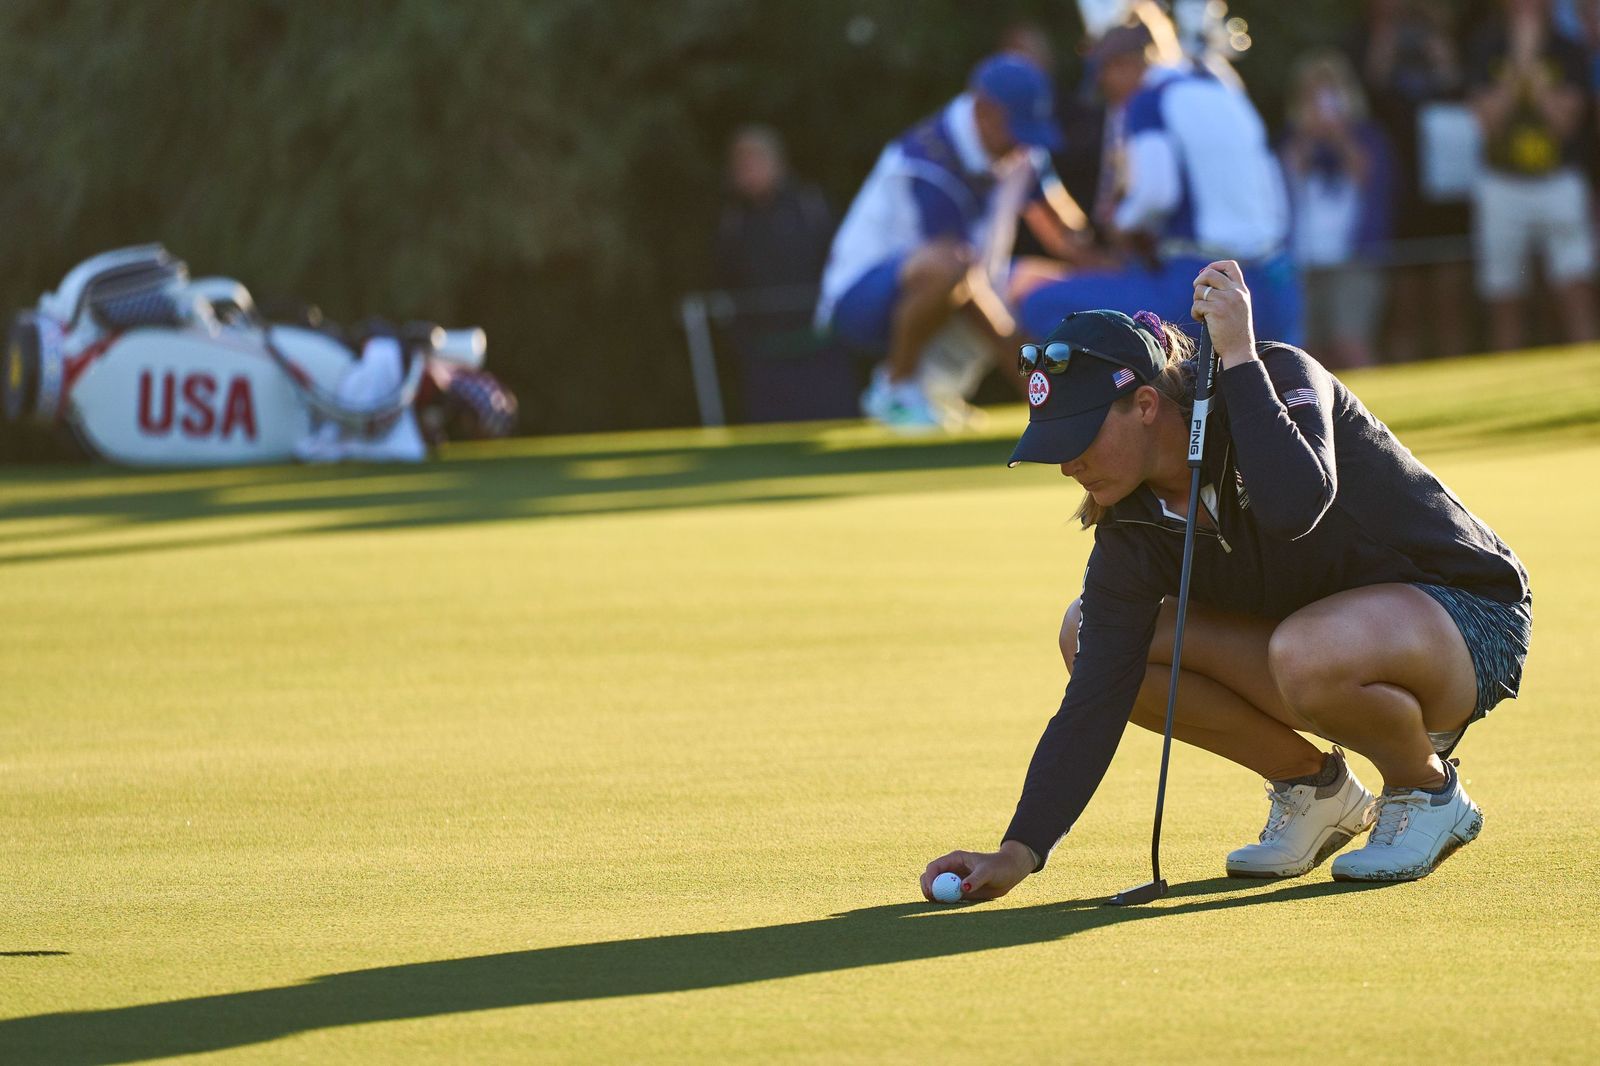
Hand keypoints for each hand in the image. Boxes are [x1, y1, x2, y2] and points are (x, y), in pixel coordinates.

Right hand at [919, 841, 1034, 901]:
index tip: (931, 890)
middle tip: (931, 899)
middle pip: (930, 877)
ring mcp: (954, 880)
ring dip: (935, 896)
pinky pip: (947, 897)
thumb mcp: (988, 871)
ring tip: (941, 903)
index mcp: (954, 859)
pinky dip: (944, 902)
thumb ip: (976, 879)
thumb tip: (963, 888)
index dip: (929, 878)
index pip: (934, 867)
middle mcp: (951, 869)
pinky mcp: (960, 891)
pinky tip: (949, 905)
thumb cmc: (999, 867)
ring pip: (936, 888)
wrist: (1009, 873)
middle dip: (927, 887)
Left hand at [1191, 260, 1256, 367]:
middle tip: (1198, 295)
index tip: (1205, 273)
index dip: (1215, 265)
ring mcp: (1226, 300)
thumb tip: (1204, 279)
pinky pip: (1197, 305)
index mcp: (1242, 290)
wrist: (1239, 349)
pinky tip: (1202, 320)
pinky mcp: (1216, 310)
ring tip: (1202, 313)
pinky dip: (1195, 313)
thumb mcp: (1238, 307)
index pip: (1231, 266)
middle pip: (1210, 274)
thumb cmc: (1235, 331)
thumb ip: (1227, 293)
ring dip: (1196, 301)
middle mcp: (1235, 292)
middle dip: (1198, 282)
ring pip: (1199, 290)